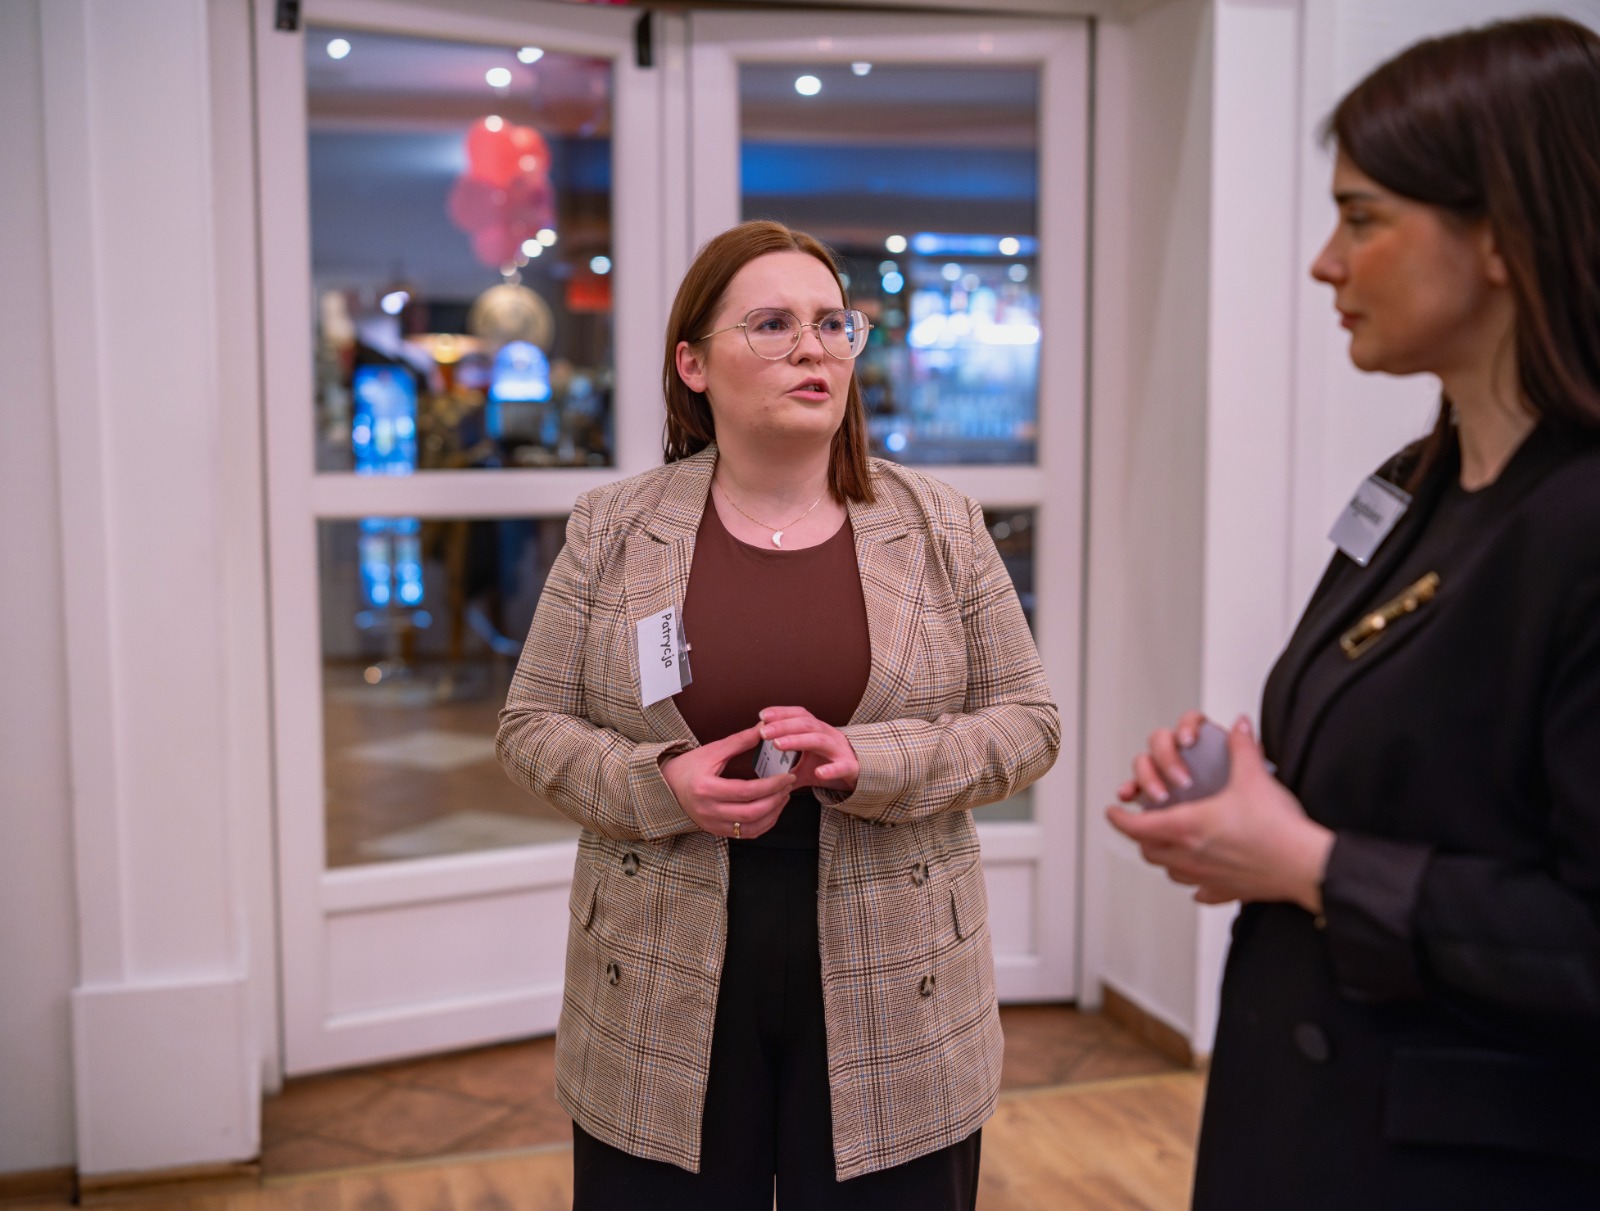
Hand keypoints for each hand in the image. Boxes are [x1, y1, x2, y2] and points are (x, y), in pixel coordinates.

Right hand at [661, 724, 795, 840]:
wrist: (667, 786)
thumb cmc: (688, 767)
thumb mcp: (713, 750)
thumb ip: (740, 741)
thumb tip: (764, 728)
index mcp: (707, 788)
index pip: (746, 791)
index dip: (771, 785)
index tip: (786, 776)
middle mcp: (709, 810)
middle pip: (751, 812)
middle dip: (776, 799)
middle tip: (789, 785)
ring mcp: (713, 824)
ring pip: (751, 827)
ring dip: (773, 813)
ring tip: (783, 796)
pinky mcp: (717, 831)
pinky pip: (746, 834)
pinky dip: (764, 824)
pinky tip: (772, 810)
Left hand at [757, 706, 859, 792]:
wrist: (862, 772)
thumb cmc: (831, 763)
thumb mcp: (805, 765)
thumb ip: (786, 768)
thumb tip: (761, 776)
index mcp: (816, 730)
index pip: (799, 715)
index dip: (782, 712)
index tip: (762, 715)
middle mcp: (827, 735)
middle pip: (805, 724)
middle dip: (783, 725)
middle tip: (763, 731)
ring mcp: (839, 750)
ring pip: (819, 740)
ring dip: (797, 740)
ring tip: (778, 744)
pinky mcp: (850, 767)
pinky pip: (841, 766)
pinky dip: (831, 769)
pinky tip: (820, 773)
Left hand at [1106, 715, 1333, 911]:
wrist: (1305, 865)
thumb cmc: (1276, 827)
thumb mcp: (1254, 777)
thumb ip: (1241, 747)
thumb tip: (1238, 727)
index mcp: (1186, 826)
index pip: (1136, 825)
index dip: (1120, 818)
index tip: (1113, 811)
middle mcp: (1189, 855)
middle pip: (1147, 849)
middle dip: (1140, 835)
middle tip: (1140, 823)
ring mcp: (1206, 877)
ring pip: (1169, 870)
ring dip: (1164, 857)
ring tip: (1168, 845)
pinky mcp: (1226, 891)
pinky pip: (1200, 891)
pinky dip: (1195, 882)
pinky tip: (1202, 876)